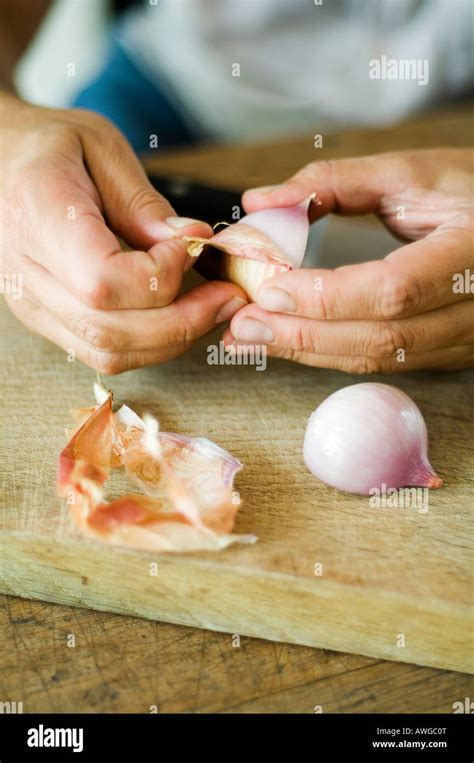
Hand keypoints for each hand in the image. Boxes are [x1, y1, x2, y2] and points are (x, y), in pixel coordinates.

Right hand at [0, 93, 246, 372]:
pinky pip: (101, 352)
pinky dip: (148, 344)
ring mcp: (32, 304)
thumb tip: (192, 240)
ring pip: (108, 353)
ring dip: (171, 341)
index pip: (103, 282)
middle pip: (110, 331)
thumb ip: (143, 202)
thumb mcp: (100, 148)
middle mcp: (26, 272)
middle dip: (183, 322)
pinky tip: (178, 318)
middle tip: (228, 296)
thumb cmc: (46, 146)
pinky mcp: (45, 319)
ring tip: (212, 309)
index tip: (190, 246)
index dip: (160, 277)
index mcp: (36, 216)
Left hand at [224, 149, 473, 372]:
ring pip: (381, 358)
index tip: (270, 290)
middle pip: (382, 337)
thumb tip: (261, 201)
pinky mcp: (450, 350)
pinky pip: (386, 360)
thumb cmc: (469, 189)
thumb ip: (336, 182)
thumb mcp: (411, 172)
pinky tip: (293, 341)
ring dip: (310, 351)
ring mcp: (466, 336)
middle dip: (304, 335)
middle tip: (243, 325)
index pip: (393, 289)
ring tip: (254, 338)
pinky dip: (333, 351)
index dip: (327, 296)